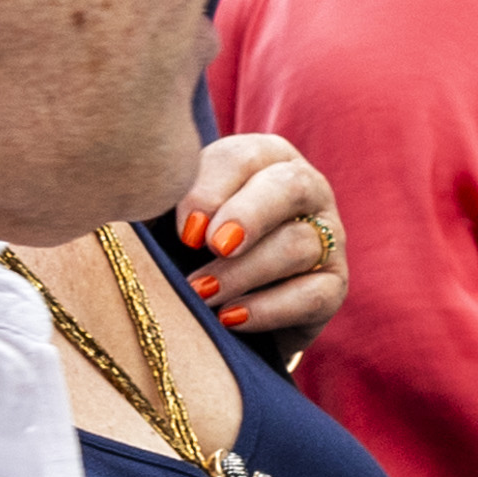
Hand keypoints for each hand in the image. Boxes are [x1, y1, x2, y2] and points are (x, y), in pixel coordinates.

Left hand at [172, 133, 345, 348]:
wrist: (213, 313)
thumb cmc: (184, 249)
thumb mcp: (167, 218)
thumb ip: (160, 201)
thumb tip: (144, 195)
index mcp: (263, 158)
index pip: (244, 157)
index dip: (212, 190)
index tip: (185, 231)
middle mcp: (305, 189)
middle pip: (291, 186)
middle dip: (249, 216)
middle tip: (213, 246)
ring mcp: (327, 238)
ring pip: (299, 244)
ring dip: (244, 272)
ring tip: (201, 294)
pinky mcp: (333, 287)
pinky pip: (314, 294)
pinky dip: (268, 309)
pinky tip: (229, 319)